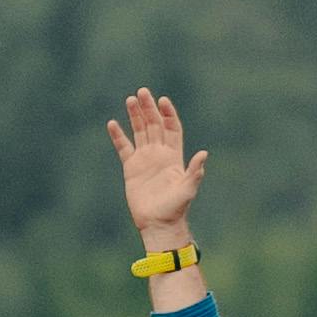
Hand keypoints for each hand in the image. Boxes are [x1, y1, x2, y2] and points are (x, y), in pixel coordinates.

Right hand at [105, 87, 206, 249]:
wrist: (158, 224)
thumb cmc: (176, 208)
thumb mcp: (188, 189)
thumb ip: (194, 171)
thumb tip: (204, 154)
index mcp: (174, 155)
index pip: (171, 128)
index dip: (168, 114)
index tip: (162, 100)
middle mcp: (159, 154)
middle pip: (154, 125)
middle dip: (149, 108)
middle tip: (142, 92)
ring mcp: (145, 160)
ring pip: (139, 132)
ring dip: (135, 116)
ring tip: (130, 100)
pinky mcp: (131, 168)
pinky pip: (124, 148)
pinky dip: (118, 136)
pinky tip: (113, 123)